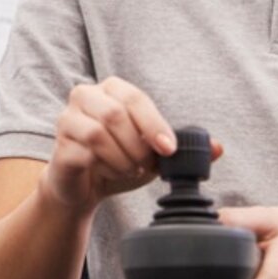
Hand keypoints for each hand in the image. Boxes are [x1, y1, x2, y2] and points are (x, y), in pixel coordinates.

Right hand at [38, 77, 223, 214]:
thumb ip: (184, 147)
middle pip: (115, 113)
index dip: (154, 125)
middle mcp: (84, 97)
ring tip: (130, 168)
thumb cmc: (119, 161)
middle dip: (138, 144)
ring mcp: (67, 119)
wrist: (84, 188)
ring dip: (122, 157)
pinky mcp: (59, 144)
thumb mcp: (155, 153)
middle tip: (147, 164)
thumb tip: (217, 148)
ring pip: (98, 133)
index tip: (168, 149)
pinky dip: (106, 166)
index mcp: (110, 90)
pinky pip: (84, 152)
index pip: (134, 98)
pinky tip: (112, 173)